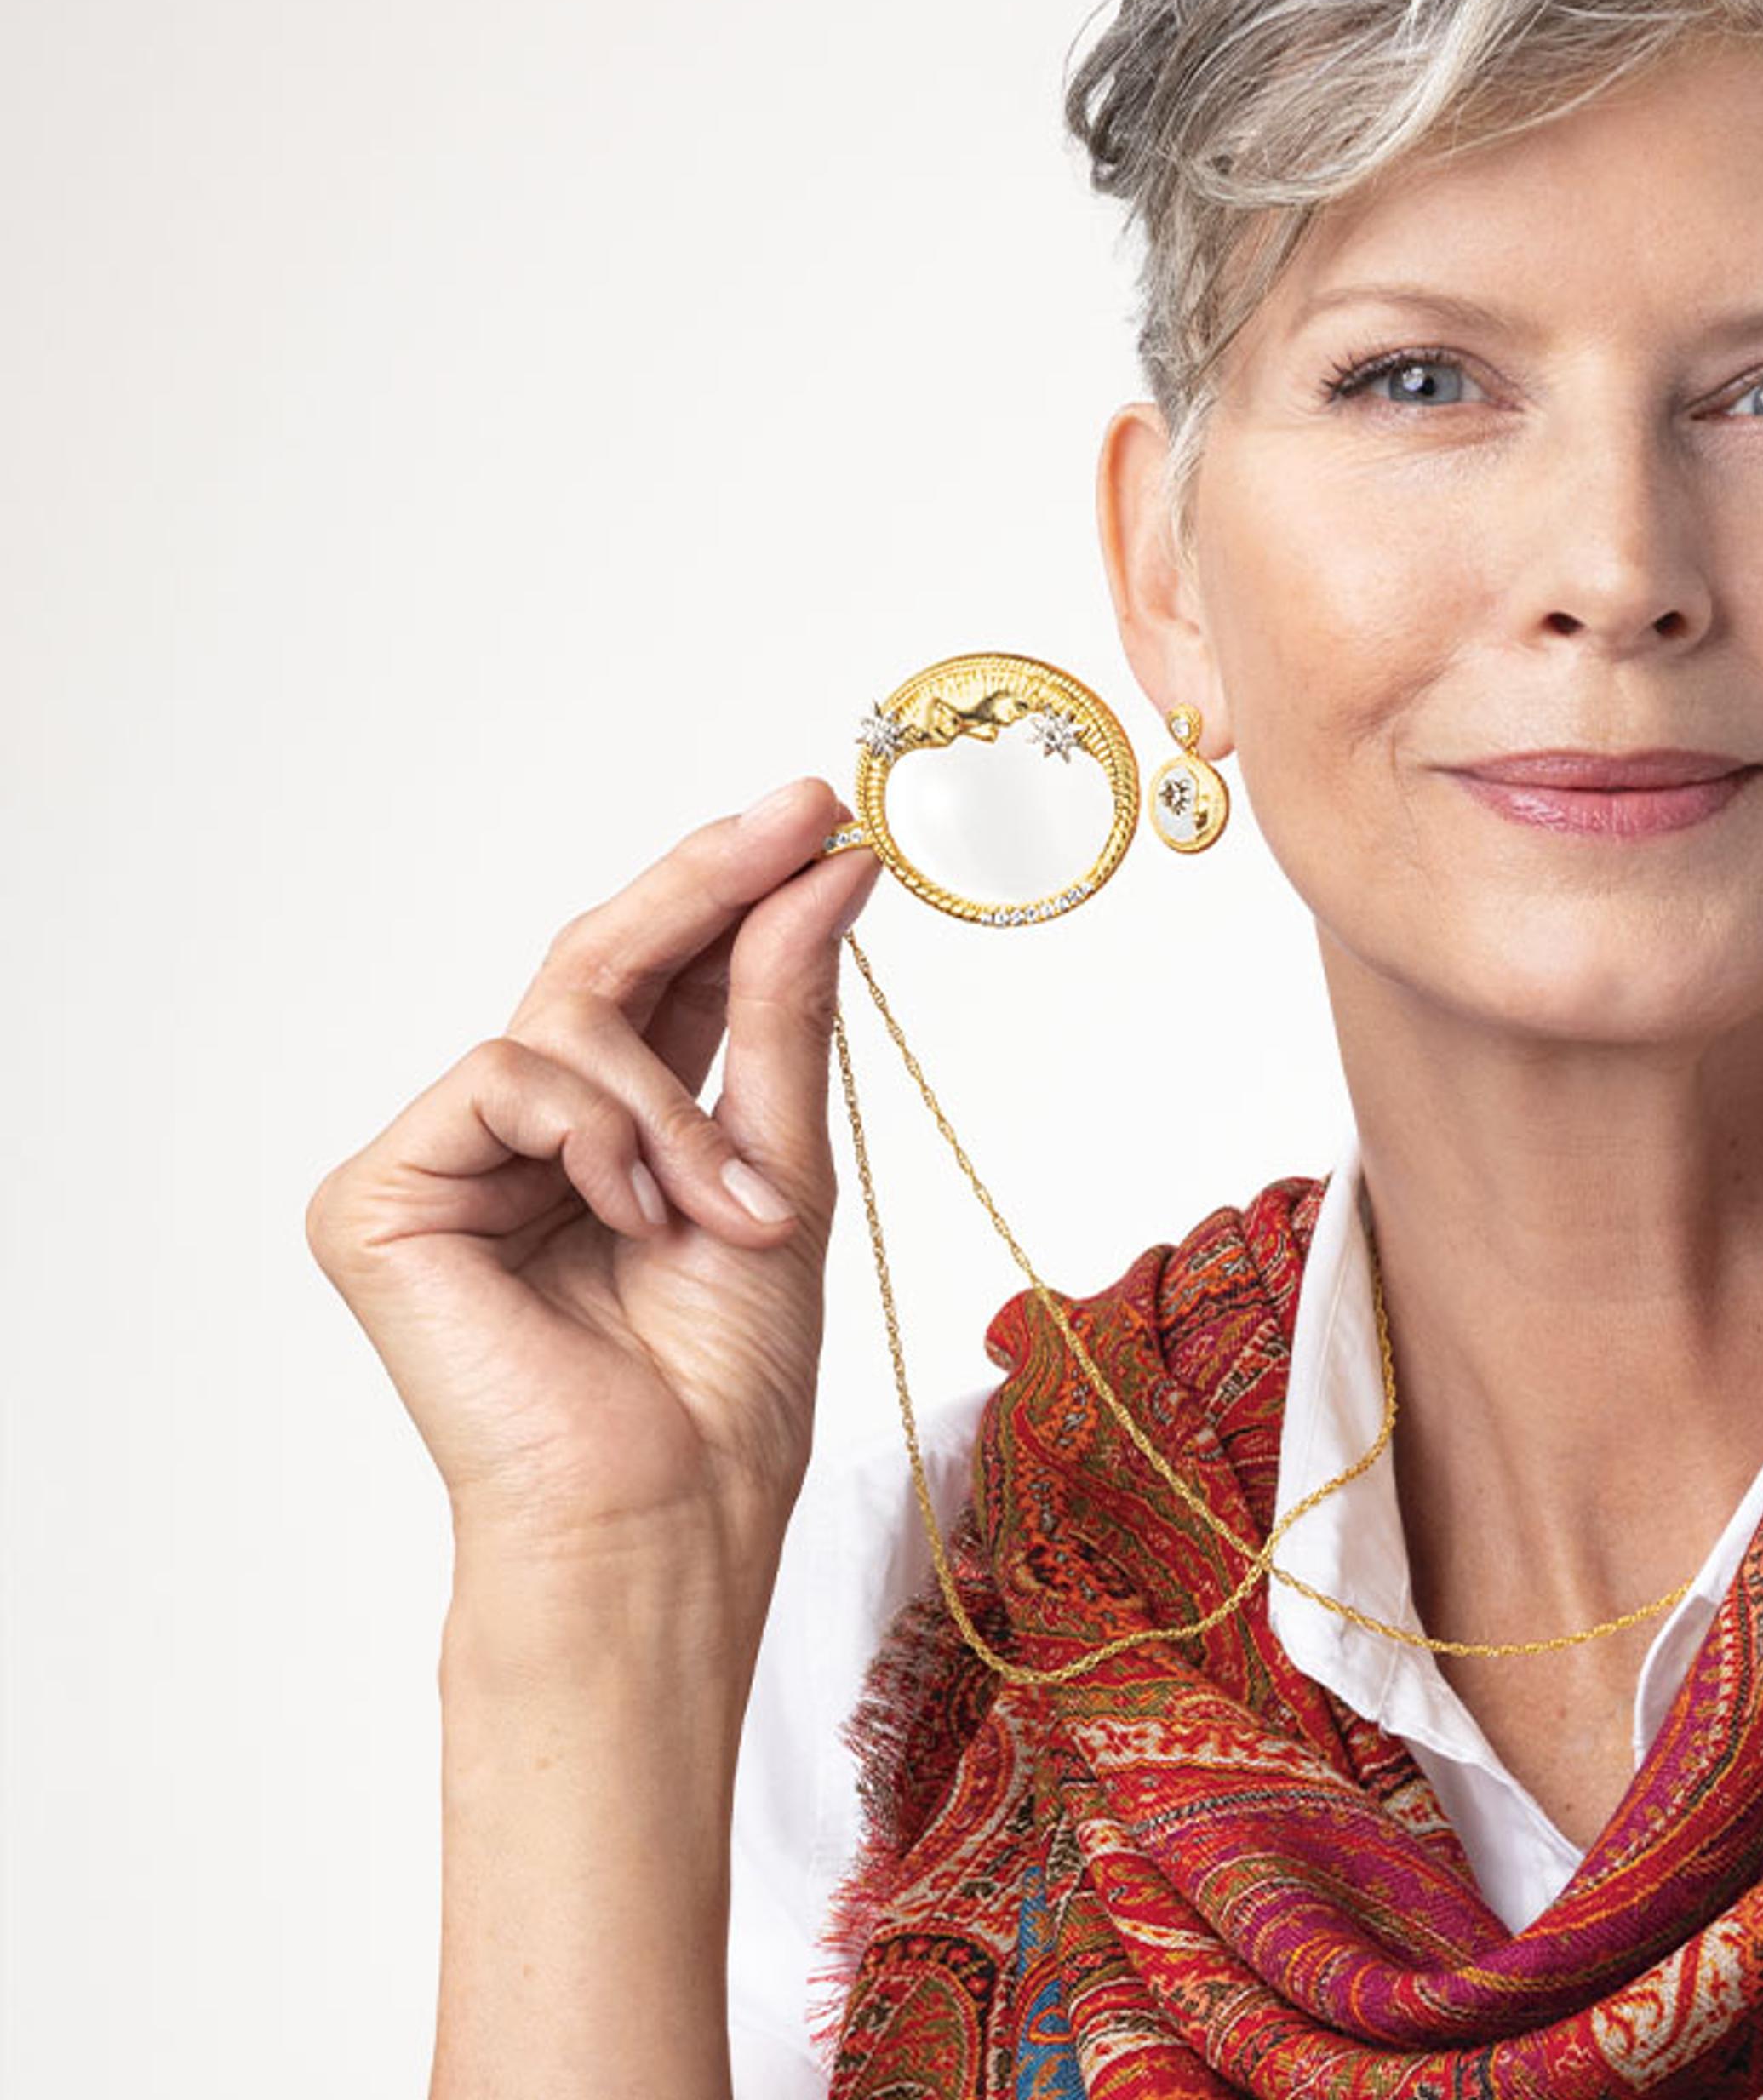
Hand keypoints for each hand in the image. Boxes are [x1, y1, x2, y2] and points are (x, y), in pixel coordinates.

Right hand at [305, 776, 881, 1573]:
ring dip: (675, 1107)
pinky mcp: (379, 1198)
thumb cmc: (725, 1380)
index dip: (732, 891)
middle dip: (704, 887)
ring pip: (564, 1023)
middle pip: (599, 965)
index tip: (816, 818)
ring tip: (729, 1206)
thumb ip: (779, 1014)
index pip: (665, 982)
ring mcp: (446, 1165)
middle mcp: (525, 1140)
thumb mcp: (783, 1165)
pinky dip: (598, 1139)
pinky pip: (504, 1081)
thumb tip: (823, 872)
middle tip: (794, 819)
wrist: (667, 1503)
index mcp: (619, 1138)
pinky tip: (635, 1219)